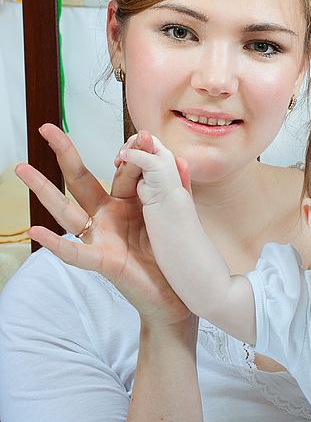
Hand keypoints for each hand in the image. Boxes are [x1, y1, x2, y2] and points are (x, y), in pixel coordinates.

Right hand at [16, 125, 193, 326]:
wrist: (178, 294)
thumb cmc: (171, 254)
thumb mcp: (175, 215)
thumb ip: (174, 187)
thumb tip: (178, 156)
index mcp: (126, 203)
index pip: (122, 171)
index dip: (130, 154)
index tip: (142, 135)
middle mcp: (108, 217)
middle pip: (82, 181)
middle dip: (66, 154)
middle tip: (47, 128)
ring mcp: (102, 238)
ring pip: (68, 211)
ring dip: (44, 190)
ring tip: (21, 168)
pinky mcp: (104, 262)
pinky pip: (76, 252)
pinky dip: (56, 244)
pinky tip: (36, 232)